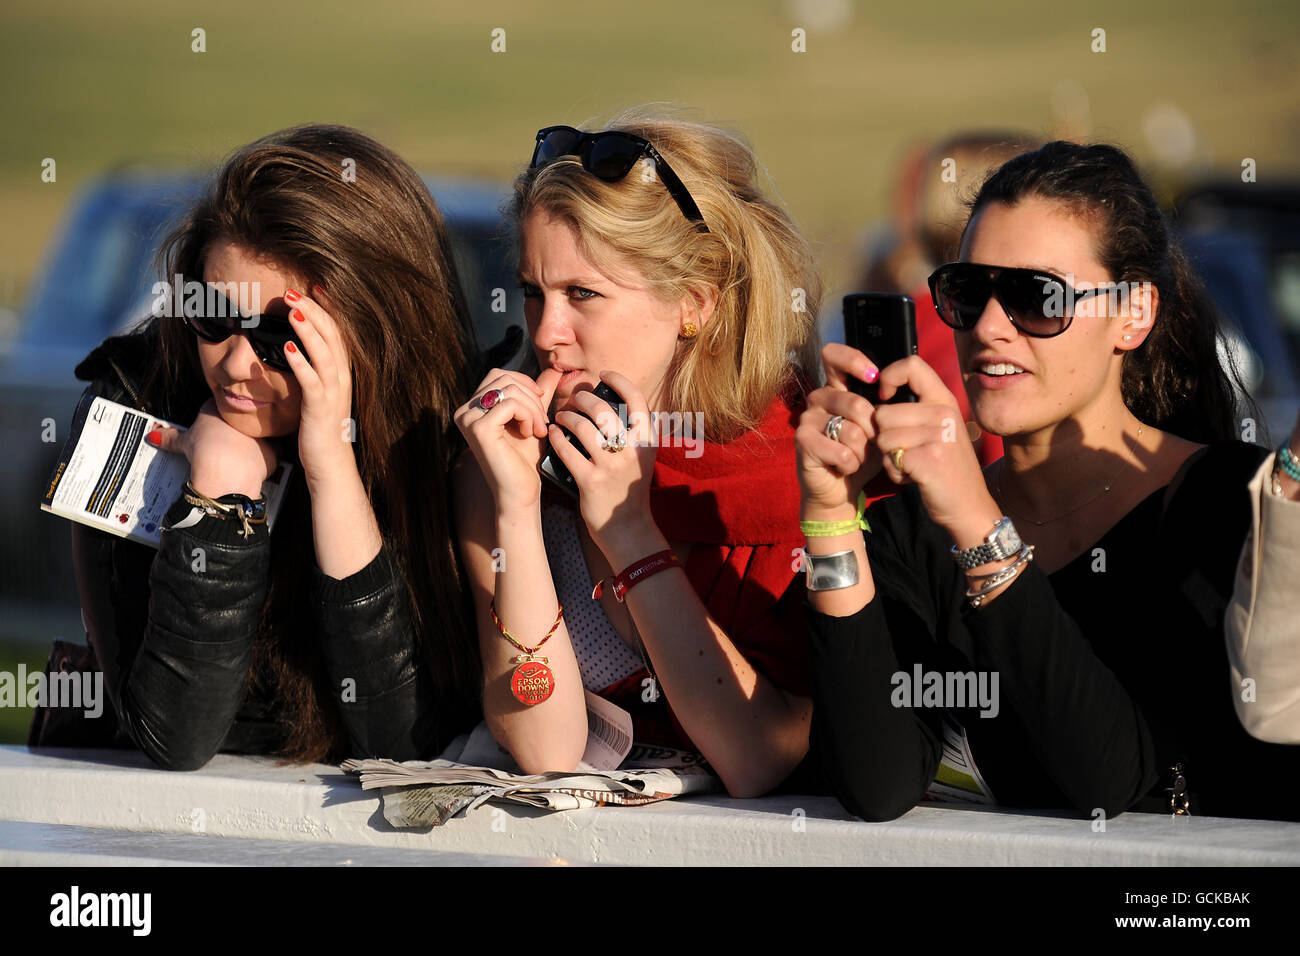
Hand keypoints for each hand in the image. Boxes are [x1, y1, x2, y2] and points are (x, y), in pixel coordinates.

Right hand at [147, 399, 275, 497]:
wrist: (226, 471)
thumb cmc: (204, 453)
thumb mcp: (184, 443)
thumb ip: (170, 437)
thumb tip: (153, 435)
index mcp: (220, 407)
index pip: (222, 407)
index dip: (219, 422)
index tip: (216, 435)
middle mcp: (244, 415)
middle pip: (244, 419)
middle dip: (239, 431)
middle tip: (230, 448)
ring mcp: (262, 430)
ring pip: (261, 433)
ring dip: (255, 442)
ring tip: (243, 457)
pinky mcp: (275, 446)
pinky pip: (273, 450)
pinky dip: (267, 458)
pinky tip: (257, 465)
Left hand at [278, 288, 359, 490]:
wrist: (331, 463)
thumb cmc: (321, 429)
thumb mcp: (320, 394)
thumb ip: (314, 371)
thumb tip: (297, 351)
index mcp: (343, 372)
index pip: (338, 332)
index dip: (328, 309)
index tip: (315, 287)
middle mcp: (342, 378)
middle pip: (332, 336)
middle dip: (314, 310)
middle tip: (293, 291)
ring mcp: (333, 392)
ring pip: (324, 353)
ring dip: (308, 329)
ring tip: (292, 310)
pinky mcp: (320, 407)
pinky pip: (312, 381)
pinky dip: (301, 363)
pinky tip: (288, 349)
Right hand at [455, 366, 560, 514]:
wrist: (521, 491)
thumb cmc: (525, 459)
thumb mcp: (533, 418)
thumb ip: (539, 393)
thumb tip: (554, 368)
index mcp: (472, 407)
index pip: (499, 375)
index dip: (525, 385)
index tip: (539, 409)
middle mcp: (464, 411)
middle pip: (503, 378)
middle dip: (531, 396)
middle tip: (542, 421)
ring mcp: (468, 419)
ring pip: (509, 389)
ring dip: (533, 408)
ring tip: (539, 429)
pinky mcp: (478, 428)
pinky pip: (511, 404)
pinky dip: (529, 416)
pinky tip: (531, 434)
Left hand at [547, 370, 660, 560]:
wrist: (627, 528)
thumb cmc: (628, 488)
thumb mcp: (640, 458)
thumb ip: (632, 433)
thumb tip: (611, 401)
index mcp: (648, 441)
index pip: (637, 399)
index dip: (619, 381)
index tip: (604, 375)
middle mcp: (632, 451)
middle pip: (603, 410)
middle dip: (583, 399)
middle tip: (574, 399)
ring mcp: (611, 466)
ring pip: (582, 427)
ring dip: (567, 416)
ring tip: (561, 416)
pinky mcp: (590, 481)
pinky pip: (567, 450)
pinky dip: (557, 438)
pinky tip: (553, 434)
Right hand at [796, 343, 883, 517]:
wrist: (840, 488)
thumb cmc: (861, 454)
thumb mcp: (878, 428)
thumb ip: (884, 407)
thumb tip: (894, 395)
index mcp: (836, 387)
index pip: (834, 355)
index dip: (854, 361)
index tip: (875, 378)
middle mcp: (818, 398)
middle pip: (856, 404)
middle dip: (873, 431)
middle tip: (871, 444)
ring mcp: (807, 418)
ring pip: (852, 432)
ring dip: (863, 453)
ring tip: (856, 458)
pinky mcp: (803, 440)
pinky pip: (842, 452)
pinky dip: (851, 465)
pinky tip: (844, 467)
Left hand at [871, 354, 999, 545]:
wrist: (969, 505)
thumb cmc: (945, 466)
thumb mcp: (939, 428)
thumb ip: (916, 408)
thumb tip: (877, 395)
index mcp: (944, 399)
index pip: (911, 365)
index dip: (888, 376)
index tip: (884, 396)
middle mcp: (943, 413)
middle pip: (882, 413)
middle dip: (883, 437)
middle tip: (907, 451)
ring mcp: (939, 436)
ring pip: (881, 438)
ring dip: (889, 458)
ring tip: (912, 464)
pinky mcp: (930, 460)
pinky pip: (890, 461)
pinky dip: (895, 474)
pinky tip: (914, 478)